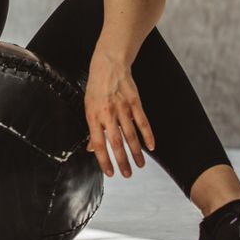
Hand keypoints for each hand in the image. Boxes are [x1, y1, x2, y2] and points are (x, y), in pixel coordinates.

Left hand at [84, 52, 155, 177]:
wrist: (109, 65)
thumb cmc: (96, 88)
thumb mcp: (88, 107)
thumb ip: (93, 128)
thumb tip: (92, 149)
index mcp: (93, 116)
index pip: (98, 143)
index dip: (103, 160)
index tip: (110, 173)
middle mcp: (108, 114)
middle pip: (116, 142)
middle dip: (122, 161)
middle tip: (127, 175)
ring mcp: (123, 108)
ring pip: (131, 135)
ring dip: (136, 153)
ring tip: (139, 166)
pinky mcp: (135, 102)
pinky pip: (143, 122)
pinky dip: (148, 136)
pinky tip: (151, 147)